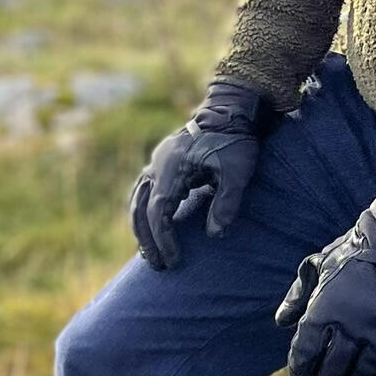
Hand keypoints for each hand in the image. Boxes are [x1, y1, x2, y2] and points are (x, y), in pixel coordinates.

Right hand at [129, 79, 276, 270]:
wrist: (231, 110)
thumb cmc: (236, 140)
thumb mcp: (238, 171)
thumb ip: (226, 202)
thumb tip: (215, 234)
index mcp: (172, 167)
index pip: (159, 211)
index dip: (164, 238)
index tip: (173, 259)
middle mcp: (158, 165)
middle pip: (140, 208)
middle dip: (147, 239)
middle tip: (158, 265)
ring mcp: (158, 162)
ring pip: (137, 200)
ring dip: (141, 227)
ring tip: (150, 253)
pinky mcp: (164, 163)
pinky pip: (144, 191)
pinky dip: (145, 212)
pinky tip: (154, 228)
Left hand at [274, 184, 375, 375]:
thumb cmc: (355, 253)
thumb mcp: (318, 265)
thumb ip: (298, 295)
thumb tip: (281, 321)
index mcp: (324, 311)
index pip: (304, 355)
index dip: (299, 369)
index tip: (300, 374)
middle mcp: (351, 328)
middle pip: (331, 371)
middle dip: (325, 375)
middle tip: (326, 374)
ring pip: (361, 374)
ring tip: (351, 374)